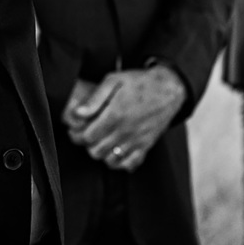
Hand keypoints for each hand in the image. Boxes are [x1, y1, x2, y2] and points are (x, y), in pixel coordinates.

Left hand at [67, 67, 186, 171]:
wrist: (168, 89)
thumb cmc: (139, 82)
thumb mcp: (114, 80)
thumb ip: (95, 98)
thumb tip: (78, 113)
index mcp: (115, 114)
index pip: (88, 136)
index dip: (77, 134)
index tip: (75, 129)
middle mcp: (125, 131)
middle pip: (96, 150)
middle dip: (87, 144)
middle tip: (86, 134)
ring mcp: (136, 140)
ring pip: (110, 160)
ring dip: (101, 153)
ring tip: (99, 141)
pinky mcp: (146, 145)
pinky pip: (130, 164)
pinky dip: (119, 162)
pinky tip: (114, 151)